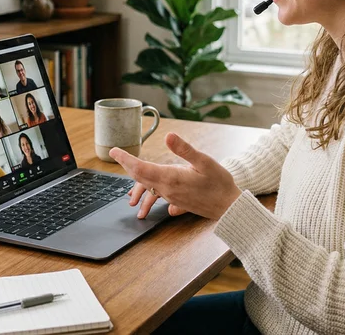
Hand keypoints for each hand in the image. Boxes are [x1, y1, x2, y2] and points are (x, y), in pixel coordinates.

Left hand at [110, 133, 242, 220]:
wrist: (230, 208)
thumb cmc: (220, 183)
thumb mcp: (205, 161)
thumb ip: (185, 149)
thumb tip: (169, 136)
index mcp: (171, 177)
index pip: (140, 168)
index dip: (125, 159)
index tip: (114, 151)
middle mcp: (167, 189)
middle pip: (139, 177)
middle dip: (126, 165)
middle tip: (116, 154)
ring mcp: (171, 197)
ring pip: (146, 187)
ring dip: (135, 179)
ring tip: (128, 168)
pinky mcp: (176, 201)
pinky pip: (156, 194)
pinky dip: (147, 189)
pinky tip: (147, 190)